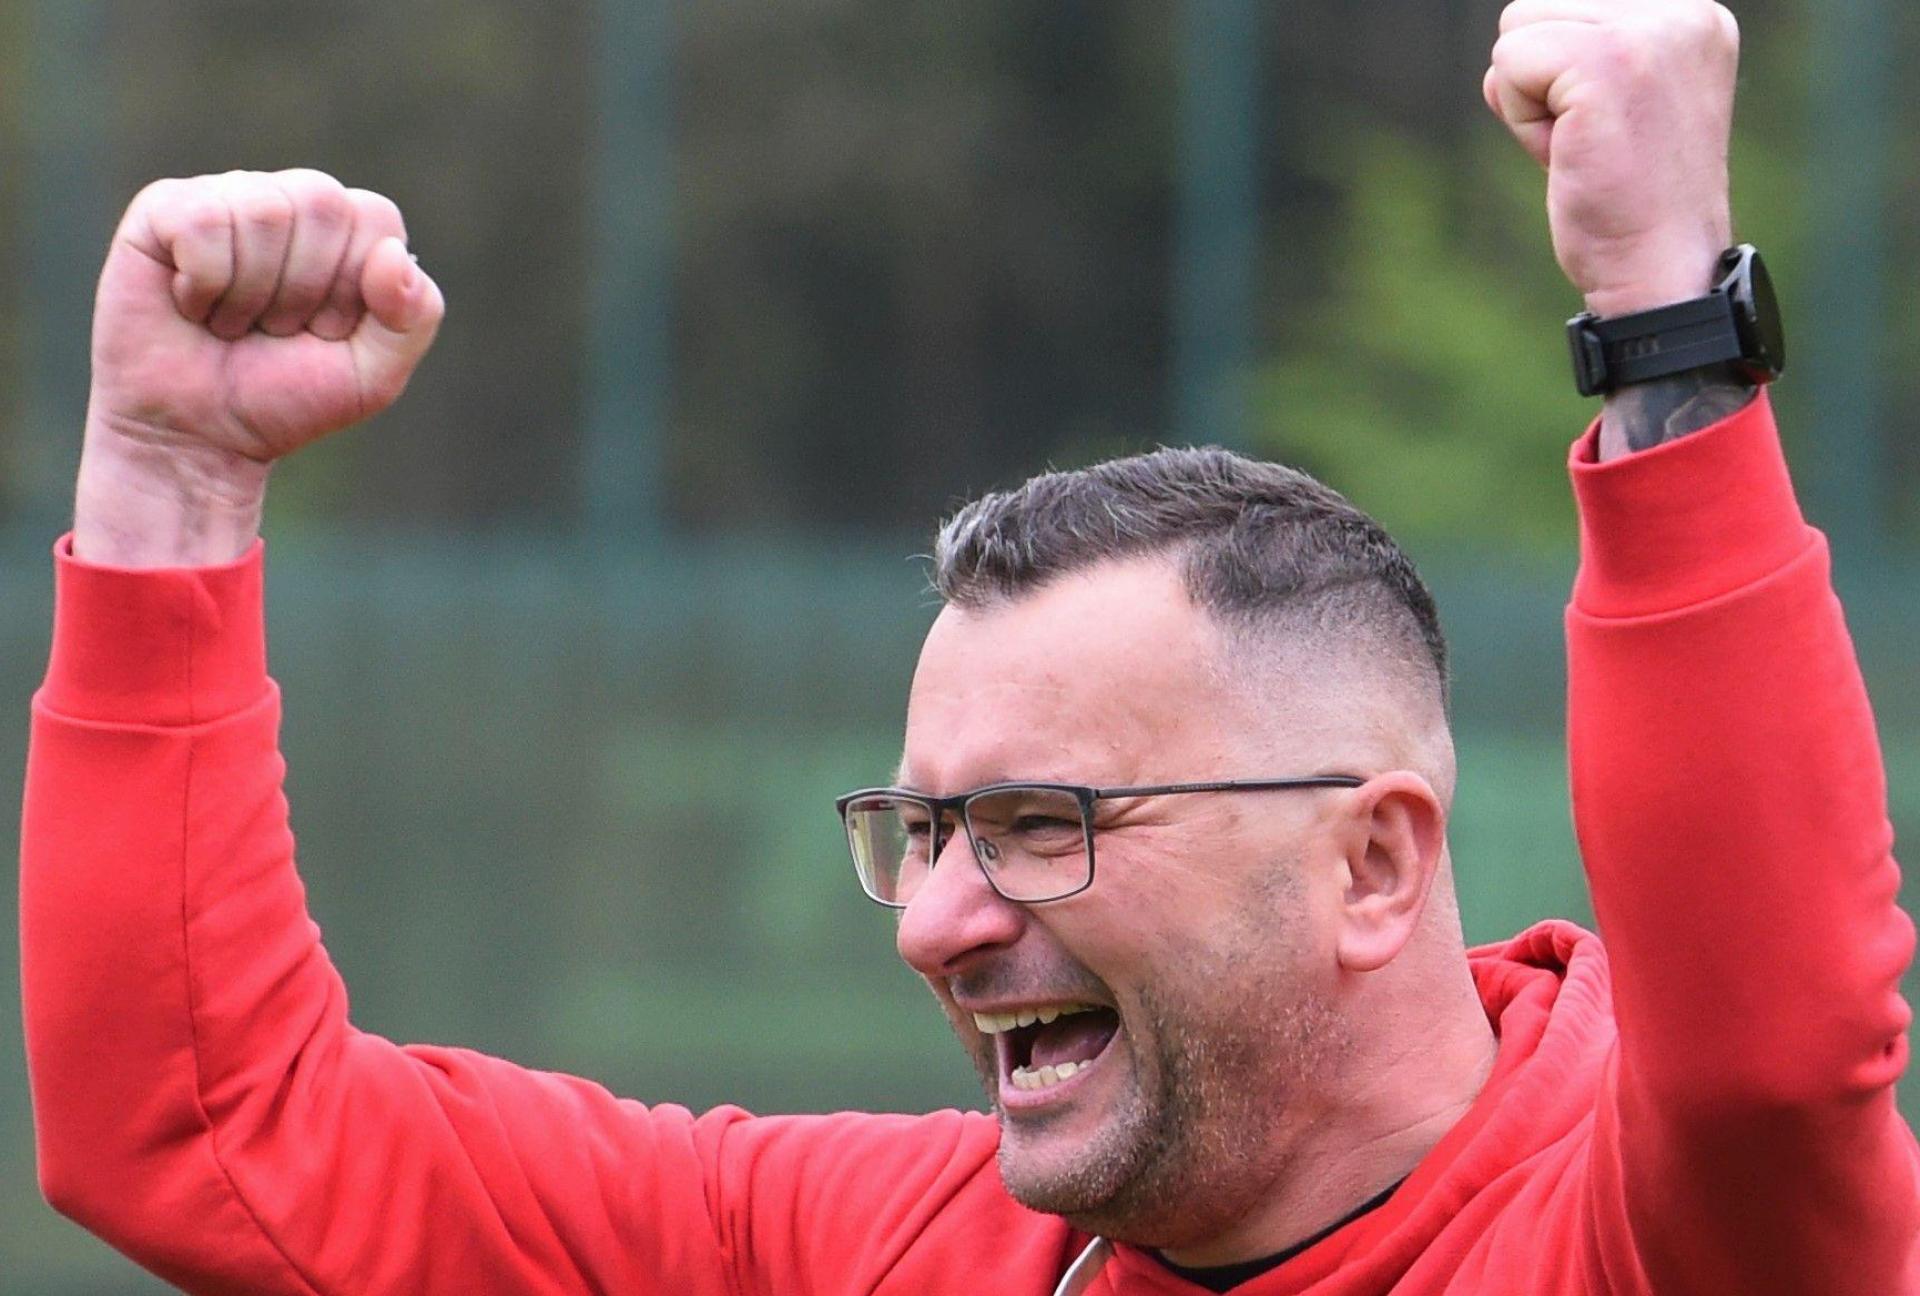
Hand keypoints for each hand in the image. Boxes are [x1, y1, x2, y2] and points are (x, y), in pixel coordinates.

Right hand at [75, 170, 444, 565]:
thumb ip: (414, 317)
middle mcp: (289, 202)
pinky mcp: (164, 209)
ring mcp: (227, 198)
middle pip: (322, 203)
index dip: (354, 286)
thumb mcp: (374, 375)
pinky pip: (203, 221)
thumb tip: (394, 253)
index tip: (325, 330)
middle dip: (304, 289)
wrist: (199, 435)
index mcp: (347, 232)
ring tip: (232, 323)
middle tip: (275, 329)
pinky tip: (192, 306)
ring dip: (251, 294)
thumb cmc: (286, 397)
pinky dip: (204, 284)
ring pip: (264, 210)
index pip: (376, 218)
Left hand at [1484, 0, 1738, 317]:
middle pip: (1533, 10)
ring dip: (1530, 103)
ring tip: (1587, 145)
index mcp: (1692, 15)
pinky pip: (1509, 66)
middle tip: (1593, 141)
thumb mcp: (1616, 102)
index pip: (1566, 5)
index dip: (1558, 75)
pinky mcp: (1607, 62)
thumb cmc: (1629, 200)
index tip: (1611, 127)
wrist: (1661, 269)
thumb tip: (1511, 33)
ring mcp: (1650, 32)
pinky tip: (1573, 154)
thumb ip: (1576, 53)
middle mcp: (1682, 11)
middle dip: (1540, 84)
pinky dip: (1523, 122)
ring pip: (1516, 34)